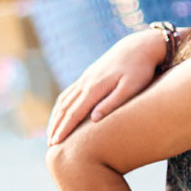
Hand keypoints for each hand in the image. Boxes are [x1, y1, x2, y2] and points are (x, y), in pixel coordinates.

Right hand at [46, 28, 170, 144]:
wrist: (138, 46)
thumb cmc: (140, 69)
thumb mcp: (131, 87)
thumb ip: (112, 103)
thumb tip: (93, 119)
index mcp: (95, 88)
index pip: (74, 113)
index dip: (64, 129)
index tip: (56, 143)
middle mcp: (86, 83)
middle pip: (64, 108)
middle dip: (56, 126)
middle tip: (50, 144)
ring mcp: (85, 78)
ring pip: (64, 100)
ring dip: (56, 117)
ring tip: (52, 132)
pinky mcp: (88, 76)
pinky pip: (69, 92)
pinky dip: (61, 105)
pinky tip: (61, 113)